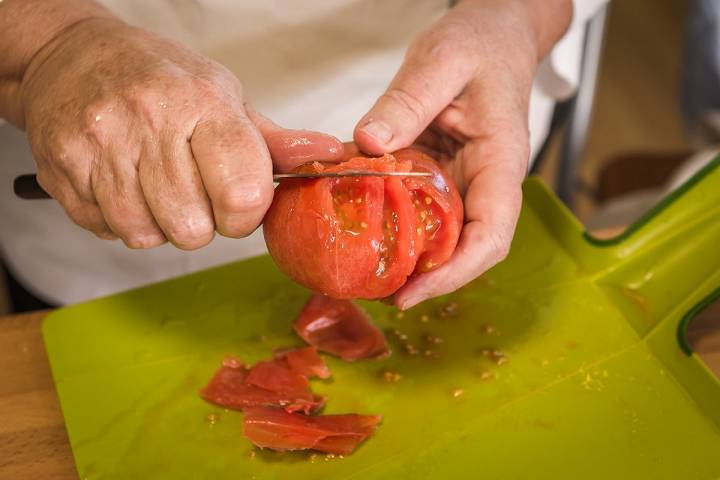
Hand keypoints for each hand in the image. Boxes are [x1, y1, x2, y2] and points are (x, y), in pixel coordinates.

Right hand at [20, 17, 342, 248]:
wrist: (73, 56)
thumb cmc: (162, 80)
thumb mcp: (225, 97)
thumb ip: (275, 142)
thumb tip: (329, 157)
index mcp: (203, 103)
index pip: (243, 193)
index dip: (246, 215)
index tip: (239, 203)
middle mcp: (149, 121)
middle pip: (192, 229)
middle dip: (201, 223)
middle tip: (191, 191)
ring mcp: (100, 145)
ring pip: (146, 236)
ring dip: (159, 224)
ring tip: (155, 185)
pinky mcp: (63, 166)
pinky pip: (107, 229)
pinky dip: (122, 220)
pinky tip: (123, 184)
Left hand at [354, 0, 571, 308]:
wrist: (495, 35)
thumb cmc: (481, 44)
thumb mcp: (441, 61)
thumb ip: (406, 101)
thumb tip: (369, 145)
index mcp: (500, 160)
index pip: (491, 233)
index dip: (455, 272)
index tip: (413, 292)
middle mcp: (487, 180)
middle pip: (468, 248)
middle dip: (429, 278)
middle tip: (378, 293)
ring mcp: (466, 181)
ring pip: (445, 236)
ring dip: (412, 259)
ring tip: (368, 273)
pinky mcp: (445, 174)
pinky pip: (425, 210)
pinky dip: (397, 225)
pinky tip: (365, 227)